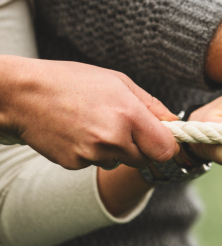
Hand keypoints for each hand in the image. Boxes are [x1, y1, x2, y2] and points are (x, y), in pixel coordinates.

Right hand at [0, 56, 178, 169]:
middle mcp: (113, 138)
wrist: (23, 94)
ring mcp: (92, 154)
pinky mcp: (75, 163)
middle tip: (124, 127)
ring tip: (95, 124)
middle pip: (145, 159)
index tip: (163, 139)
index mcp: (129, 115)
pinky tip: (78, 132)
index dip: (166, 146)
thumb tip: (174, 122)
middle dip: (141, 147)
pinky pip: (96, 163)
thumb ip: (151, 105)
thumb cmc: (73, 81)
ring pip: (120, 162)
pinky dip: (92, 152)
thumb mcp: (118, 82)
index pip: (166, 149)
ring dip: (116, 150)